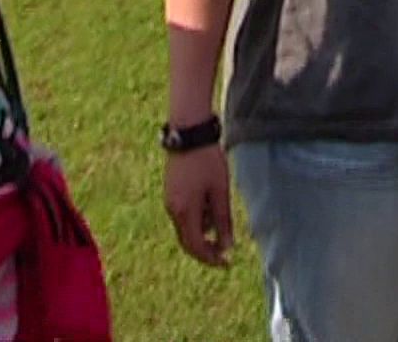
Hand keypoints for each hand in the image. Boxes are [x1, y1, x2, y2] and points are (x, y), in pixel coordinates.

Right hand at [163, 144, 234, 266]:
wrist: (188, 134)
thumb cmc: (207, 162)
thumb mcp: (220, 192)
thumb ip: (222, 221)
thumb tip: (227, 246)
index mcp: (184, 212)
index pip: (196, 246)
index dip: (211, 258)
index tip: (226, 263)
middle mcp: (173, 209)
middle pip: (188, 241)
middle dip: (206, 249)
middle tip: (225, 252)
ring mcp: (169, 200)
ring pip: (186, 228)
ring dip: (204, 230)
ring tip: (220, 210)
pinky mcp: (171, 192)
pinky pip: (183, 214)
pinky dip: (198, 218)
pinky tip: (211, 202)